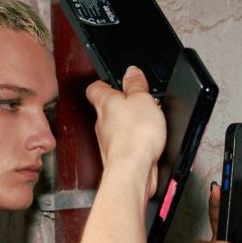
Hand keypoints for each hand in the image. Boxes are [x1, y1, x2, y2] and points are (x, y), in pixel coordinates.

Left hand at [86, 66, 166, 197]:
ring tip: (147, 121)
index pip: (95, 88)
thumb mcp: (142, 99)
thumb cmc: (134, 137)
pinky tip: (147, 141)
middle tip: (138, 101)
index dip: (104, 83)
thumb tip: (132, 71)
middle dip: (121, 104)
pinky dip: (134, 140)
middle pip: (107, 108)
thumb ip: (136, 84)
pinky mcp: (118, 156)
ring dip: (129, 124)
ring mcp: (108, 141)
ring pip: (116, 127)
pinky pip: (125, 143)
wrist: (133, 171)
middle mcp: (102, 122)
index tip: (115, 81)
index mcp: (105, 103)